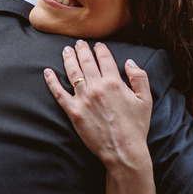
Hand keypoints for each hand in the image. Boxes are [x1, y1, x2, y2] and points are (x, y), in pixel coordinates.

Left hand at [44, 40, 152, 168]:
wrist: (123, 150)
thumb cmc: (136, 126)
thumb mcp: (146, 99)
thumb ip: (139, 77)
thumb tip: (129, 62)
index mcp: (114, 82)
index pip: (104, 58)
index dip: (100, 49)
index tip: (97, 45)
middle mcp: (96, 87)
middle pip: (86, 62)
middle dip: (82, 50)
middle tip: (79, 43)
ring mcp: (83, 99)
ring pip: (72, 73)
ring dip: (68, 59)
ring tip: (66, 50)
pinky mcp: (73, 112)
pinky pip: (59, 93)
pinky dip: (52, 81)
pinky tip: (47, 72)